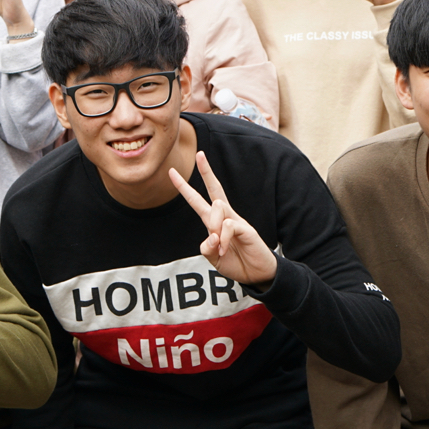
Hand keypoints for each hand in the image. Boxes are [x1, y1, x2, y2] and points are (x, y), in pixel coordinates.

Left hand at [169, 151, 276, 287]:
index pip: (198, 201)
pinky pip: (228, 225)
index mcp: (215, 223)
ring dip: (213, 226)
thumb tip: (210, 236)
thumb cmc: (236, 263)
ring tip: (218, 245)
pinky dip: (222, 239)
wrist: (257, 274)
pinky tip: (224, 249)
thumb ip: (206, 247)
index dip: (185, 188)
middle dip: (206, 171)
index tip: (172, 173)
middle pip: (215, 189)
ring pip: (218, 206)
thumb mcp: (213, 258)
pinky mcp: (246, 228)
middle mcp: (225, 217)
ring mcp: (236, 221)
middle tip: (199, 154)